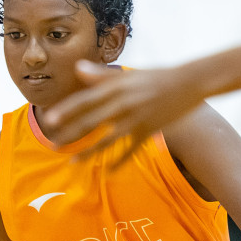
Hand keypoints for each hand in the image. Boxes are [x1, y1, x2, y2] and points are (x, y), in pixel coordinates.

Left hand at [43, 61, 207, 164]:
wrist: (190, 82)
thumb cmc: (157, 76)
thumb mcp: (129, 74)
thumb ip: (102, 75)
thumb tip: (78, 68)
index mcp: (117, 86)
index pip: (86, 99)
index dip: (68, 110)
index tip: (50, 119)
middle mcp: (124, 102)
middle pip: (91, 120)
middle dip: (70, 132)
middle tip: (52, 143)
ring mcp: (136, 117)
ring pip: (107, 139)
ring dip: (88, 151)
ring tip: (72, 161)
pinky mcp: (148, 130)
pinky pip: (130, 150)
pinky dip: (119, 162)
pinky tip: (107, 172)